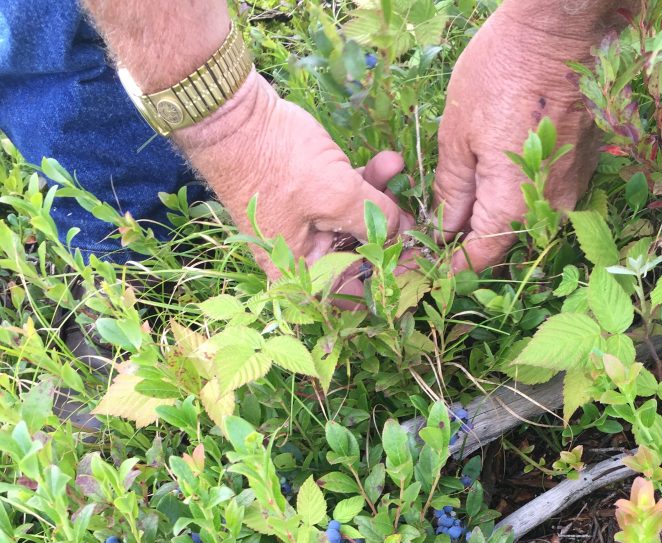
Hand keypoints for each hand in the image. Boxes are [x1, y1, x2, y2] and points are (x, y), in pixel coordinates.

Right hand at [178, 71, 412, 277]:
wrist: (232, 117)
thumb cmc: (277, 164)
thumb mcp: (337, 195)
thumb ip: (377, 219)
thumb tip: (405, 232)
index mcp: (300, 271)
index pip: (349, 295)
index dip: (386, 283)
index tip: (416, 265)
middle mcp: (302, 255)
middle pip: (358, 257)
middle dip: (390, 233)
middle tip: (419, 216)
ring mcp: (306, 224)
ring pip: (356, 222)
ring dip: (382, 197)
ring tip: (398, 168)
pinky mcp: (309, 196)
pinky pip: (345, 198)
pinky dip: (365, 182)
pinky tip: (387, 161)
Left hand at [433, 3, 612, 272]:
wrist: (561, 29)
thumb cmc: (502, 74)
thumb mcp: (456, 134)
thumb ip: (452, 191)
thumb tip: (446, 229)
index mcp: (513, 207)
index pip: (482, 257)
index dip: (454, 265)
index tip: (432, 264)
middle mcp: (549, 207)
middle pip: (505, 238)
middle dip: (473, 238)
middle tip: (441, 228)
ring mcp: (573, 186)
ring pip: (526, 215)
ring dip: (498, 212)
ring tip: (467, 194)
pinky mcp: (584, 163)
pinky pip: (546, 190)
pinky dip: (522, 188)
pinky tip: (500, 166)